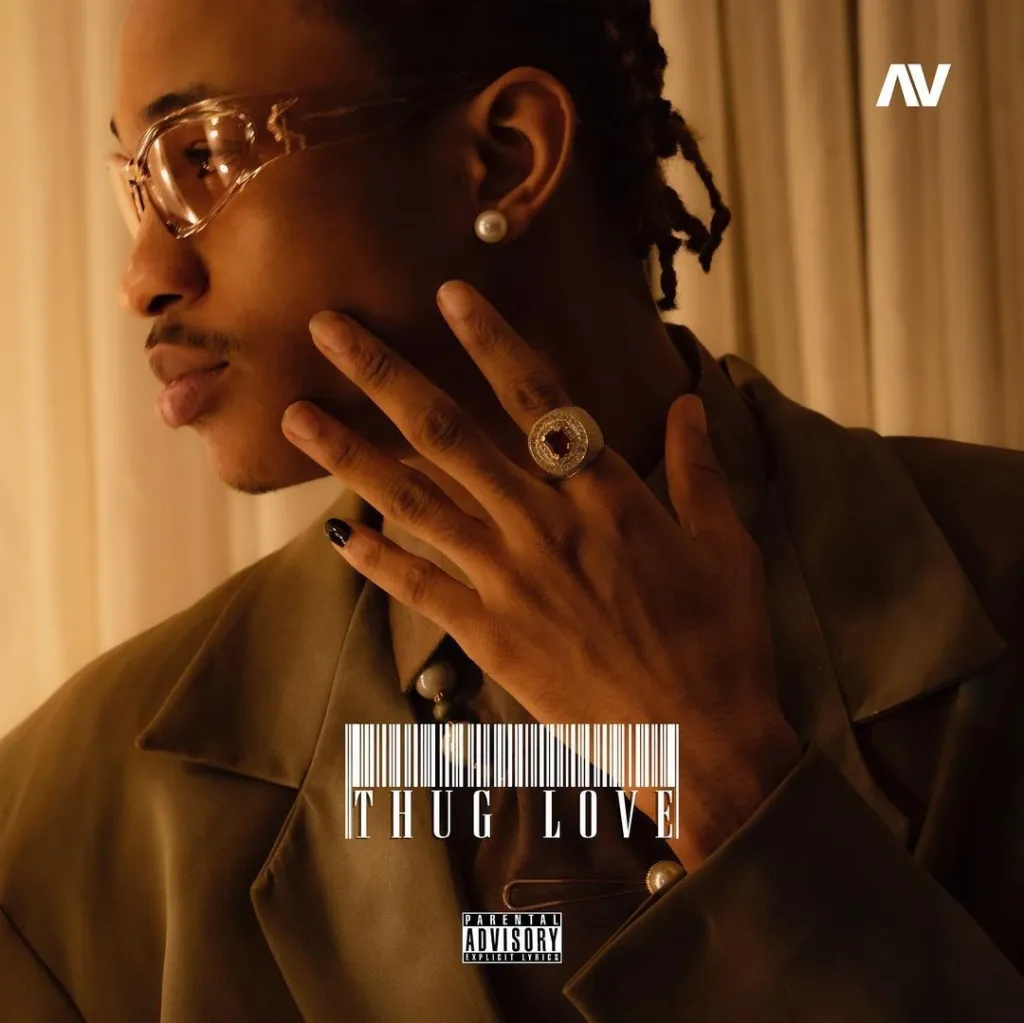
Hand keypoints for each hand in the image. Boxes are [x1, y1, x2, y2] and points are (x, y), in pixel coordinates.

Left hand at [281, 281, 801, 868]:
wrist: (700, 742)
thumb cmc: (723, 641)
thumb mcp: (727, 546)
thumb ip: (698, 470)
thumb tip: (690, 404)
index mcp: (606, 494)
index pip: (538, 396)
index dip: (490, 339)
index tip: (446, 293)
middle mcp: (544, 524)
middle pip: (450, 433)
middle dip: (384, 374)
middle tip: (327, 328)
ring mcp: (508, 580)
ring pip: (414, 501)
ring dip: (350, 454)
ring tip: (296, 415)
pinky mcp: (488, 636)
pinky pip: (417, 587)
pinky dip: (373, 557)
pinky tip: (332, 528)